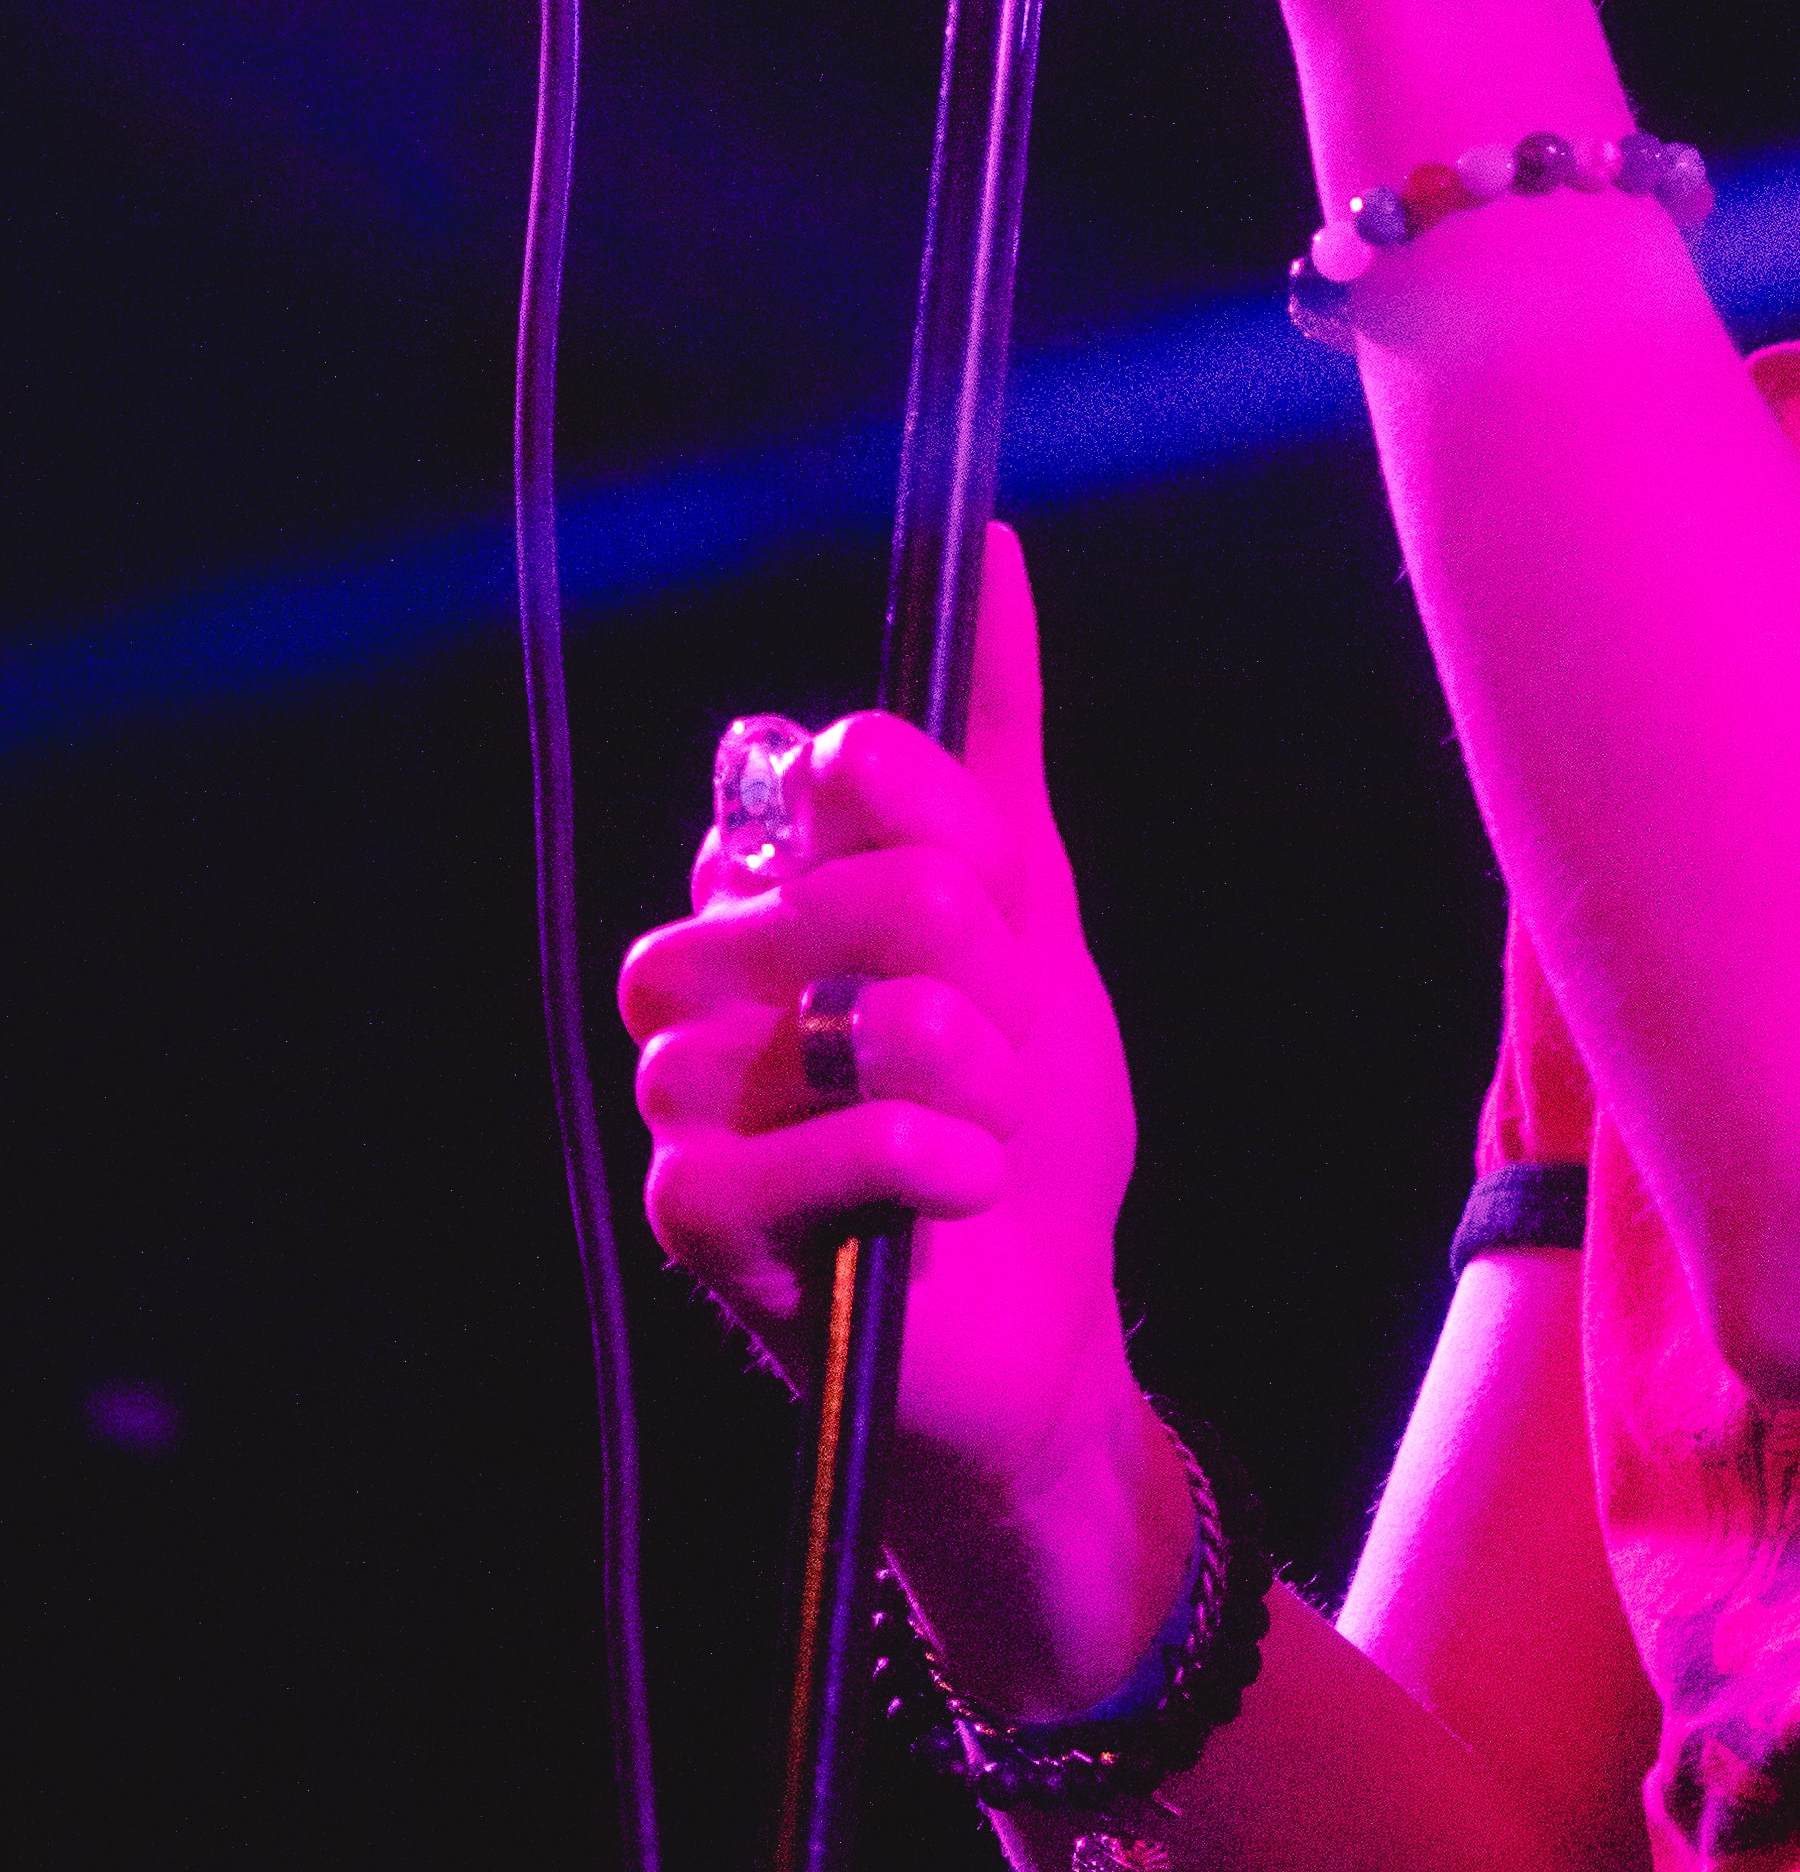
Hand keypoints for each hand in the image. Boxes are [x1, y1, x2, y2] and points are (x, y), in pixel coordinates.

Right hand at [619, 527, 1140, 1521]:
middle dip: (978, 969)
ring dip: (963, 1073)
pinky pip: (804, 1145)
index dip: (951, 837)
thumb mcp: (1034, 909)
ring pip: (835, 1015)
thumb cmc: (1026, 1118)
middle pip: (854, 885)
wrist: (1043, 1320)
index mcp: (766, 886)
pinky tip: (957, 1187)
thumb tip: (992, 551)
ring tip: (986, 1125)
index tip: (995, 913)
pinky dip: (920, 1162)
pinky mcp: (695, 1218)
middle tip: (998, 1043)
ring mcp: (684, 1096)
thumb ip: (995, 740)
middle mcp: (704, 973)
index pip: (834, 767)